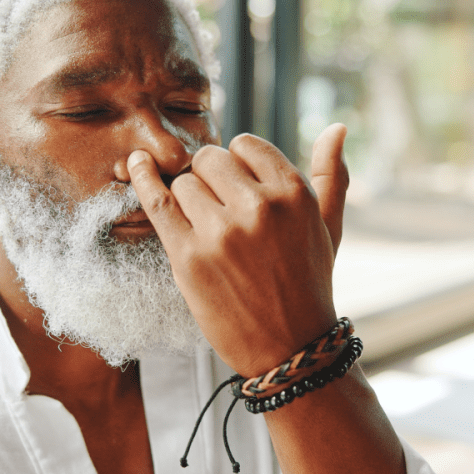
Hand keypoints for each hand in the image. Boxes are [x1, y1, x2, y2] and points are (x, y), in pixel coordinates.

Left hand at [127, 124, 349, 375]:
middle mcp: (259, 207)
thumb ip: (332, 172)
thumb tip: (337, 125)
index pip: (245, 144)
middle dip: (210, 178)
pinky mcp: (189, 258)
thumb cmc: (309, 283)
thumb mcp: (328, 226)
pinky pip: (156, 202)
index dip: (238, 164)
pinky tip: (136, 163)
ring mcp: (222, 232)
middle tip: (220, 210)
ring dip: (188, 199)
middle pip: (209, 159)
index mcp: (294, 193)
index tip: (239, 187)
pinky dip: (142, 178)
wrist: (290, 349)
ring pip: (183, 182)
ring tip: (207, 229)